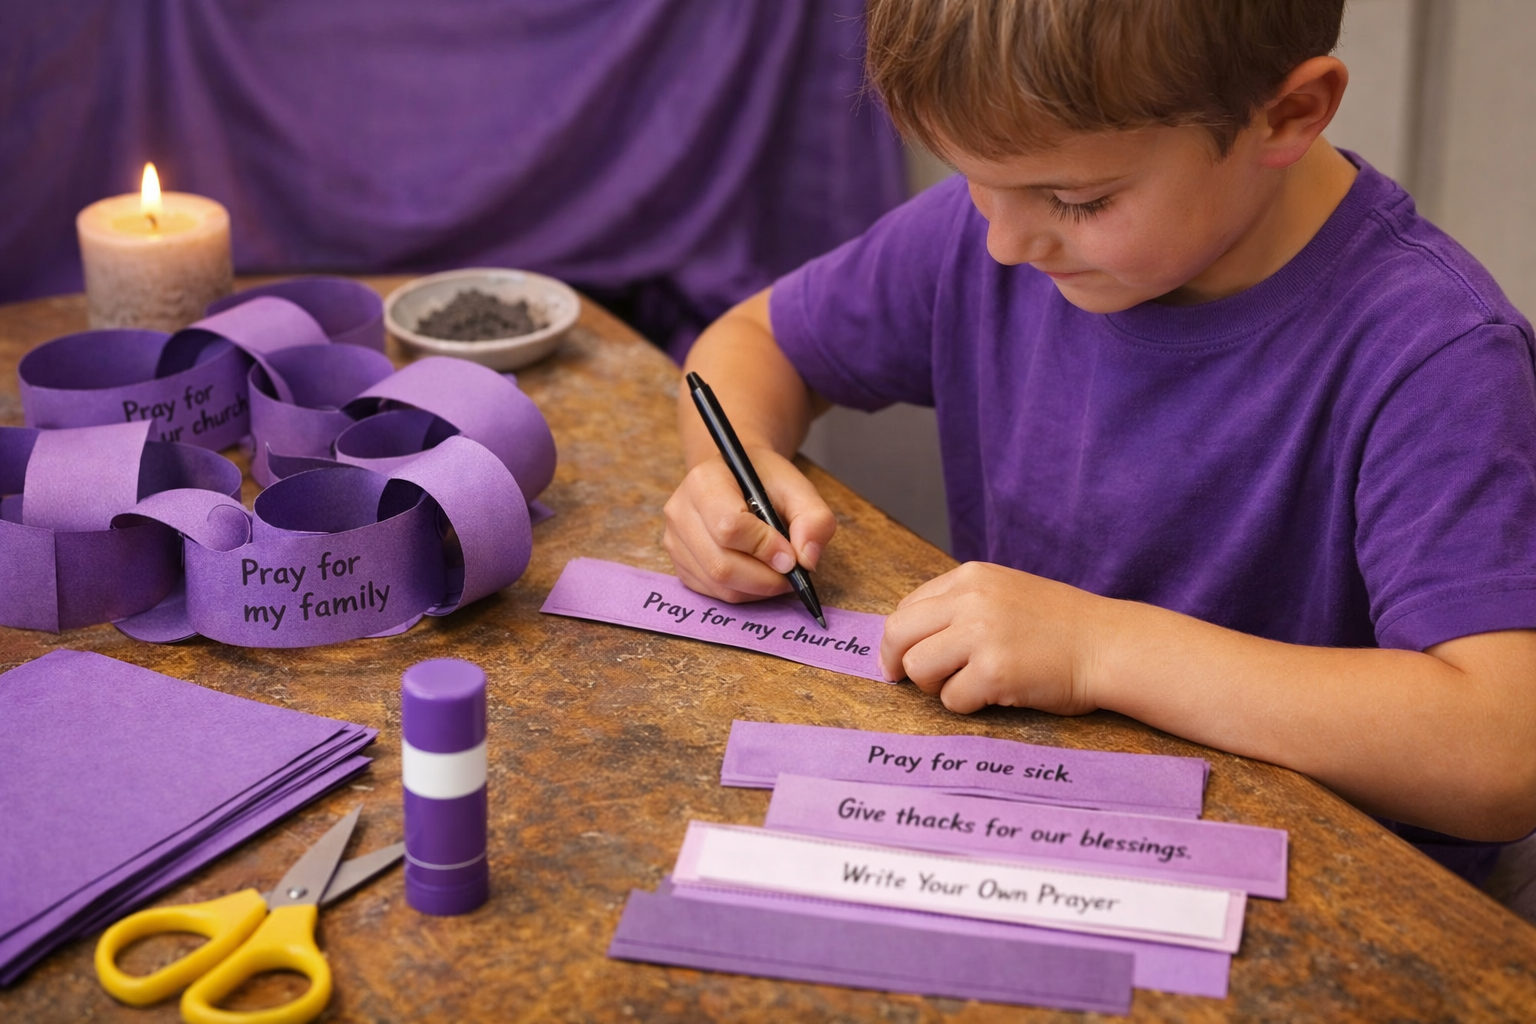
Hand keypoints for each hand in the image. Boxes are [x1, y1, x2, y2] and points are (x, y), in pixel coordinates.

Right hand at [663, 446, 836, 602]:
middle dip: (765, 578)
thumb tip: (807, 560)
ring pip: (719, 585)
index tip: (791, 556)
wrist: (738, 479)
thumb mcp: (798, 488)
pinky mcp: (680, 565)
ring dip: (758, 588)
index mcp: (704, 482)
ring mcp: (675, 541)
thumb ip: (813, 519)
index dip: (764, 548)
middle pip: (721, 565)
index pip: (729, 527)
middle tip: (791, 573)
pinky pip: (714, 593)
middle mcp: (680, 512)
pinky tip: (757, 573)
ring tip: (777, 571)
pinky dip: (744, 592)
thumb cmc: (766, 482)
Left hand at [879, 562, 1108, 714]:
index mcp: (971, 577)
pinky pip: (951, 699)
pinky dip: (967, 705)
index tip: (900, 657)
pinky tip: (996, 694)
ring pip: (917, 668)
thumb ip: (961, 606)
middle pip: (898, 634)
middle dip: (895, 662)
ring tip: (968, 683)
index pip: (908, 607)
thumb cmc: (1059, 626)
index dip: (900, 638)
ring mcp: (982, 635)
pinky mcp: (994, 672)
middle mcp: (971, 600)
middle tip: (900, 680)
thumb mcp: (1005, 593)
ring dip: (935, 685)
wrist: (1109, 645)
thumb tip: (908, 637)